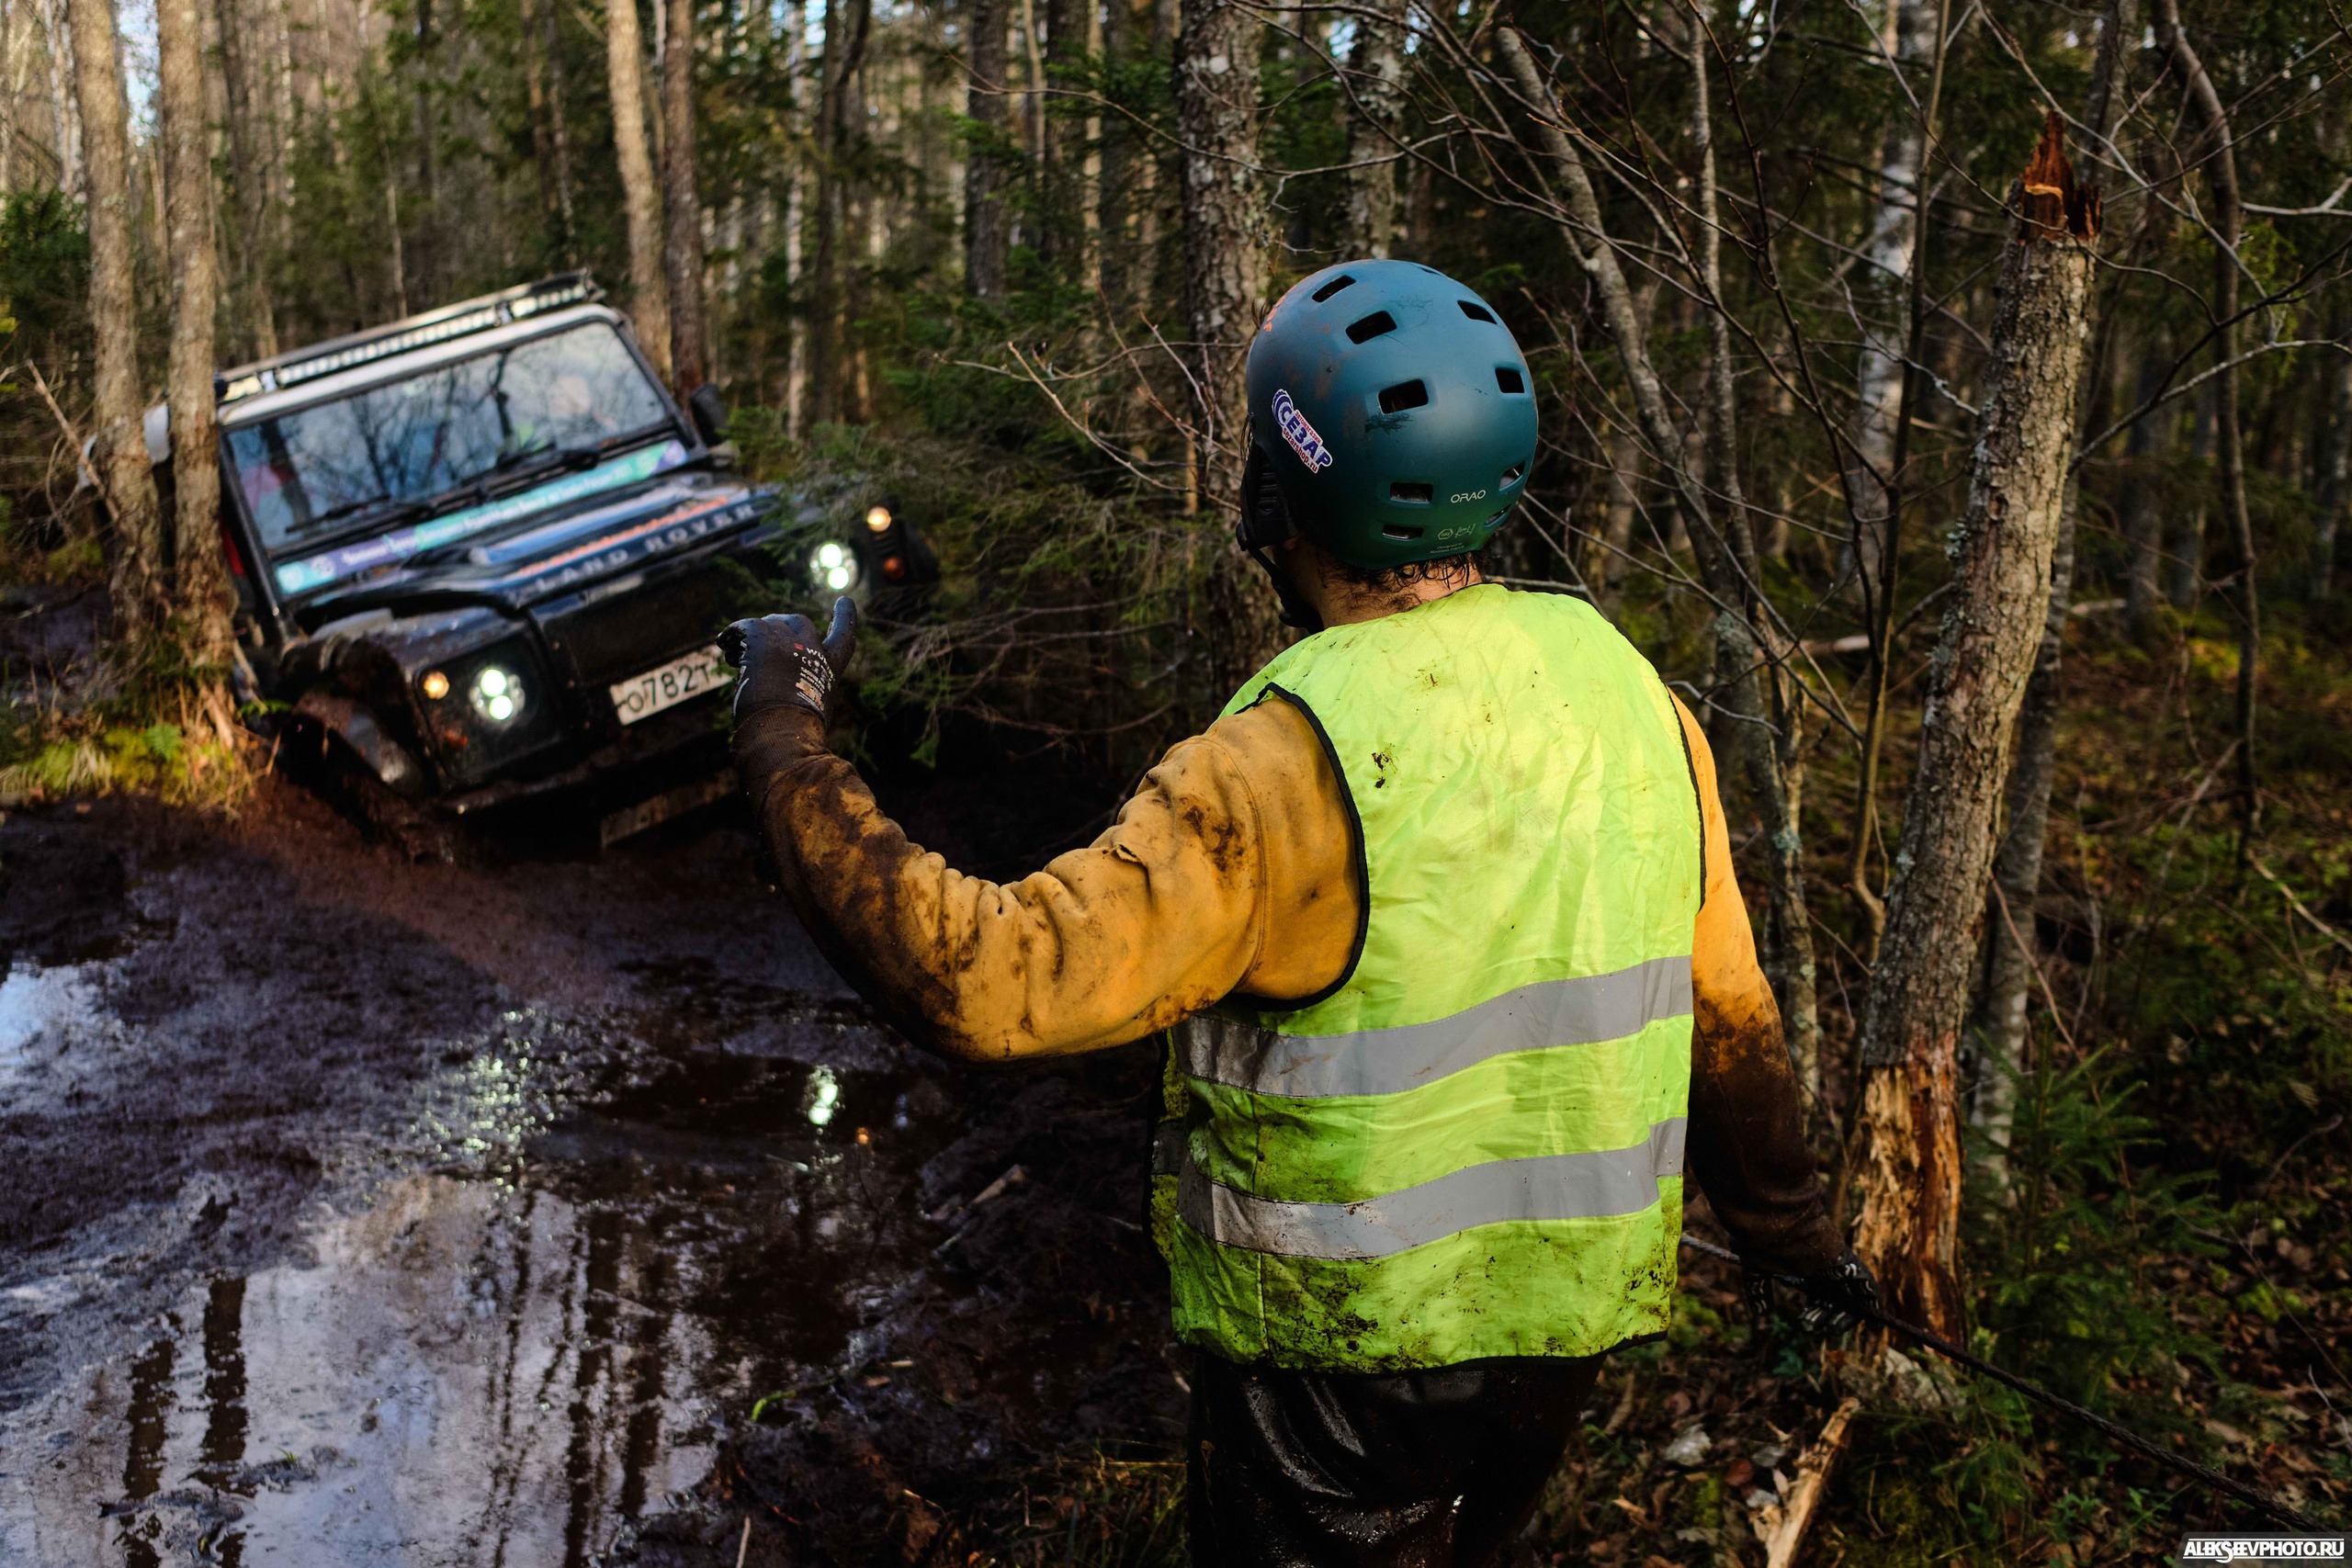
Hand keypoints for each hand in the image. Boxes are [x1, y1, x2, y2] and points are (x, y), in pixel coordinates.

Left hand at [720, 597, 857, 727]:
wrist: (781, 733)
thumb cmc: (795, 731)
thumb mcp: (812, 708)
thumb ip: (804, 687)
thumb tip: (783, 687)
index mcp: (829, 667)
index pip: (844, 635)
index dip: (845, 617)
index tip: (844, 600)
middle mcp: (811, 648)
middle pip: (798, 621)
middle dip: (779, 627)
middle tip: (761, 644)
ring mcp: (786, 641)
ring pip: (767, 623)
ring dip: (752, 637)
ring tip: (734, 657)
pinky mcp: (761, 639)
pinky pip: (744, 626)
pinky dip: (732, 634)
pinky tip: (724, 644)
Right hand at [1743, 1247, 1879, 1338]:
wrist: (1779, 1225)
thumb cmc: (1766, 1244)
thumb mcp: (1757, 1270)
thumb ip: (1758, 1291)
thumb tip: (1761, 1313)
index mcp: (1806, 1267)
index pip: (1818, 1294)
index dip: (1814, 1311)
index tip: (1805, 1322)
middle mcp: (1825, 1267)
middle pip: (1835, 1298)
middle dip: (1826, 1316)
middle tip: (1814, 1327)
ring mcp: (1839, 1266)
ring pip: (1851, 1297)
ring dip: (1846, 1317)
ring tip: (1833, 1329)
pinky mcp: (1850, 1265)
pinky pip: (1868, 1287)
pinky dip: (1872, 1305)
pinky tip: (1873, 1324)